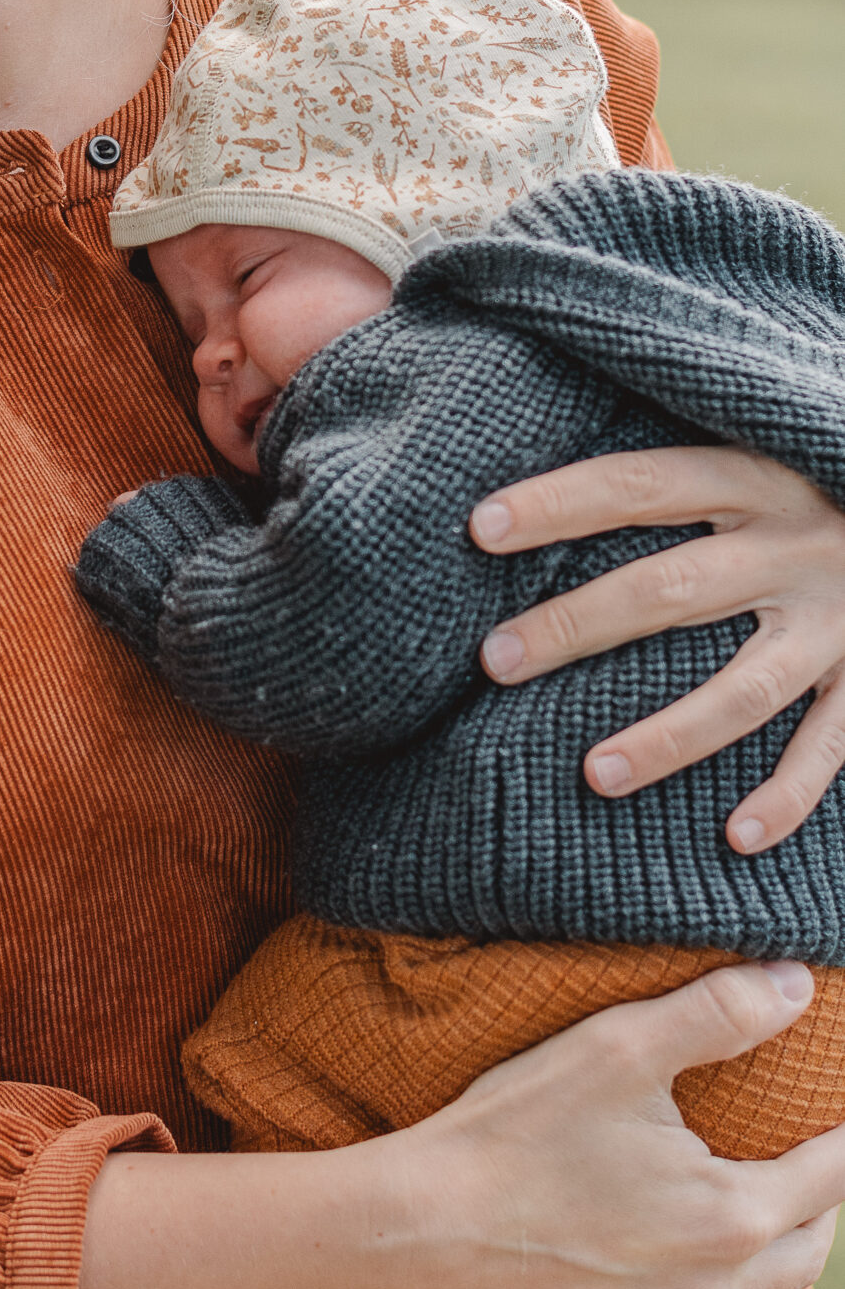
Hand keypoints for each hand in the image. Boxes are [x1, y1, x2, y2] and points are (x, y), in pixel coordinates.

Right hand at [78, 961, 843, 1288]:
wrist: (422, 1220)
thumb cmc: (516, 1129)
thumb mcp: (617, 1048)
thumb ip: (718, 1013)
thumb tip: (795, 986)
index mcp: (729, 1216)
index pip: (832, 1178)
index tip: (840, 1111)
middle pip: (805, 1250)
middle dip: (816, 1202)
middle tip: (801, 1155)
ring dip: (751, 1246)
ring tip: (727, 1196)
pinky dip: (684, 1284)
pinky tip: (649, 1243)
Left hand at [470, 448, 844, 850]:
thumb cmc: (823, 481)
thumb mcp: (764, 451)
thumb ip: (674, 476)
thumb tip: (541, 490)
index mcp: (757, 478)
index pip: (639, 484)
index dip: (560, 503)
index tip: (479, 526)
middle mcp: (795, 547)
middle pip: (668, 589)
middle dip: (576, 625)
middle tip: (495, 659)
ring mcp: (838, 620)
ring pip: (743, 690)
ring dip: (668, 736)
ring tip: (592, 774)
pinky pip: (829, 748)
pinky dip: (786, 796)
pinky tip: (735, 837)